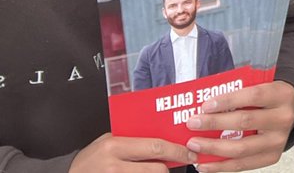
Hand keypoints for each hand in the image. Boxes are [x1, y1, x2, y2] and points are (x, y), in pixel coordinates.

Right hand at [69, 133, 194, 171]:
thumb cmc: (90, 159)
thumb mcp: (107, 142)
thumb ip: (132, 139)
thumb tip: (163, 136)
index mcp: (115, 147)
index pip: (155, 148)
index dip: (177, 151)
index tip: (189, 153)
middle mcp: (114, 166)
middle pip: (157, 170)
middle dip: (172, 167)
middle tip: (183, 163)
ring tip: (160, 168)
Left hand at [185, 80, 293, 171]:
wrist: (293, 112)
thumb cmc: (270, 98)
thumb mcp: (263, 86)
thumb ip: (241, 92)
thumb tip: (206, 105)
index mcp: (281, 95)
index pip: (253, 96)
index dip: (228, 100)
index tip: (205, 105)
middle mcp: (283, 118)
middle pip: (245, 122)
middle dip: (214, 124)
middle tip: (193, 123)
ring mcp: (278, 141)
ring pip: (241, 148)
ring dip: (213, 148)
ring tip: (194, 146)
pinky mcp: (272, 157)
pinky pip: (243, 164)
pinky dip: (221, 166)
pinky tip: (205, 164)